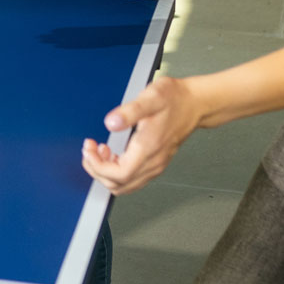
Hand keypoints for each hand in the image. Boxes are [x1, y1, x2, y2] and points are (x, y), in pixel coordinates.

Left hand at [82, 75, 203, 193]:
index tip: (90, 148)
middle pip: (118, 185)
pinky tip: (113, 154)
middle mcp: (153, 162)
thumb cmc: (174, 99)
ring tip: (100, 151)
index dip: (98, 166)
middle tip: (90, 149)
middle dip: (97, 169)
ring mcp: (156, 165)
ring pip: (124, 185)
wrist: (194, 104)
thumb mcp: (150, 98)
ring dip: (106, 172)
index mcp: (148, 148)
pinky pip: (132, 179)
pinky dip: (116, 172)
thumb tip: (111, 123)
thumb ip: (129, 111)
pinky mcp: (156, 164)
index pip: (119, 174)